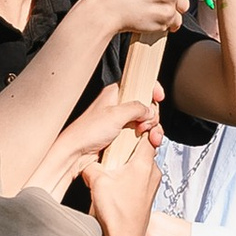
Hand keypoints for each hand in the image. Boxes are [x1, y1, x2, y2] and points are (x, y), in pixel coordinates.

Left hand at [30, 82, 157, 198]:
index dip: (151, 88)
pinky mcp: (122, 135)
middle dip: (151, 115)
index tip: (159, 97)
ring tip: (143, 135)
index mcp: (116, 93)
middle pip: (146, 105)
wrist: (76, 153)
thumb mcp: (115, 115)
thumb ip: (137, 108)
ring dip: (150, 128)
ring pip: (145, 120)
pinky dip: (145, 137)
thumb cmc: (86, 132)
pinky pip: (140, 133)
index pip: (139, 82)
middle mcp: (119, 106)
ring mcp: (121, 121)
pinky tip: (143, 141)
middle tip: (145, 124)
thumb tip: (150, 109)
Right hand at [85, 127, 158, 235]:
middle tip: (118, 146)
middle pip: (146, 149)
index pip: (150, 136)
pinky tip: (117, 182)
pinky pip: (142, 177)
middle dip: (132, 146)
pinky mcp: (148, 195)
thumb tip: (87, 163)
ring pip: (143, 164)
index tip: (134, 124)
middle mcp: (153, 172)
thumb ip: (91, 166)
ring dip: (131, 162)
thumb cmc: (117, 213)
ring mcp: (152, 185)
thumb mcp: (97, 182)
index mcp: (144, 164)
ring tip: (115, 166)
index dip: (142, 127)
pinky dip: (131, 175)